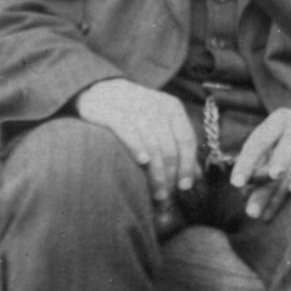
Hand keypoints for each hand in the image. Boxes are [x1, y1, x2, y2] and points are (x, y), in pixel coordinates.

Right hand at [74, 78, 198, 208]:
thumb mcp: (157, 124)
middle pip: (170, 146)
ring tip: (156, 196)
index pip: (186, 140)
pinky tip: (143, 162)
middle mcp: (156, 105)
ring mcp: (133, 105)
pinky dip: (137, 146)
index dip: (188, 165)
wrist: (96, 91)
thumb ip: (175, 146)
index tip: (185, 187)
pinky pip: (128, 130)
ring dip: (156, 173)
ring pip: (152, 144)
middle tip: (167, 199)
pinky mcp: (110, 109)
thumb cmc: (132, 114)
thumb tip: (194, 178)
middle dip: (170, 176)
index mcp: (172, 108)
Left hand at [229, 109, 290, 220]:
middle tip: (250, 210)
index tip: (236, 184)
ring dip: (279, 192)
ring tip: (265, 214)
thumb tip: (244, 192)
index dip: (246, 163)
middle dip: (263, 184)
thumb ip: (263, 163)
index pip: (259, 142)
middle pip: (277, 155)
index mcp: (280, 120)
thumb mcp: (281, 141)